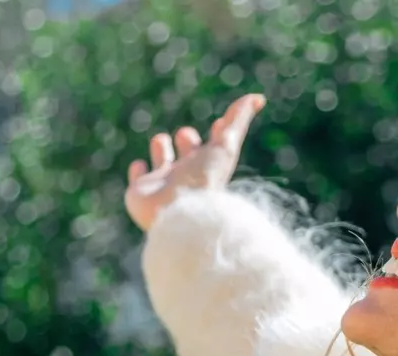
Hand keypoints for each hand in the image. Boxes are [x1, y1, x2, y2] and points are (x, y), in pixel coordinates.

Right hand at [124, 93, 265, 231]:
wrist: (179, 215)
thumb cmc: (205, 180)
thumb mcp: (226, 146)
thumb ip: (239, 121)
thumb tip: (258, 98)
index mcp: (207, 166)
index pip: (214, 146)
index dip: (218, 132)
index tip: (221, 123)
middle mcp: (187, 175)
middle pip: (189, 154)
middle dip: (188, 141)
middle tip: (186, 135)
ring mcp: (163, 184)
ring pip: (163, 163)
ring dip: (162, 150)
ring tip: (161, 140)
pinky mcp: (141, 191)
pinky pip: (138, 180)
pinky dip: (138, 171)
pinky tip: (139, 166)